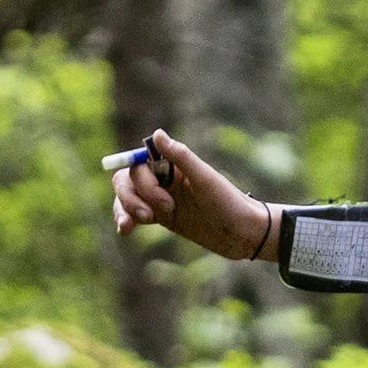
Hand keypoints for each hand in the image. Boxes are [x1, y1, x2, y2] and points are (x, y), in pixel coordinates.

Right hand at [111, 130, 273, 260]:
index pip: (140, 163)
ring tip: (137, 224)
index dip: (140, 179)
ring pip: (127, 197)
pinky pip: (135, 214)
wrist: (243, 234)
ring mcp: (161, 198)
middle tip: (153, 216)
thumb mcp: (205, 180)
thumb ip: (180, 157)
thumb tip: (156, 134)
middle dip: (133, 197)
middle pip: (128, 180)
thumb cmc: (229, 203)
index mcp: (173, 165)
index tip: (157, 197)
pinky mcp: (162, 217)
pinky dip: (126, 219)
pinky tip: (124, 230)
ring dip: (126, 208)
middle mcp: (164, 178)